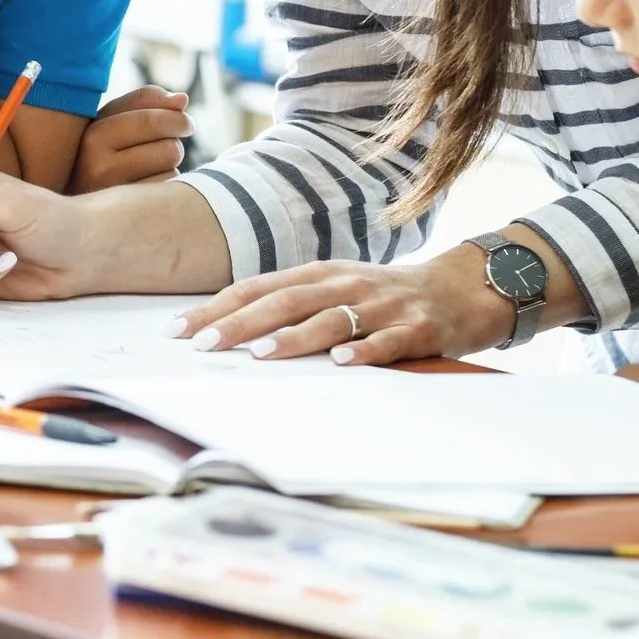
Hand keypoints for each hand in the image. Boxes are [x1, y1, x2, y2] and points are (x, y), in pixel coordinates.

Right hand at [69, 86, 191, 192]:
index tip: (184, 120)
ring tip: (151, 161)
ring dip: (170, 161)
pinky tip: (149, 182)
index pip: (150, 119)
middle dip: (175, 140)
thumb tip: (182, 99)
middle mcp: (98, 167)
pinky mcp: (130, 213)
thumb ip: (143, 102)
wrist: (73, 201)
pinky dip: (166, 181)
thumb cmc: (97, 150)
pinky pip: (168, 188)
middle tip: (172, 139)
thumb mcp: (109, 120)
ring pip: (171, 167)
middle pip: (168, 145)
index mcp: (92, 136)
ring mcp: (114, 194)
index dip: (176, 117)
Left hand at [168, 246, 515, 365]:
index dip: (217, 308)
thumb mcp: (334, 291)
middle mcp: (344, 284)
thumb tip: (224, 328)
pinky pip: (387, 341)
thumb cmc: (384, 297)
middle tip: (203, 345)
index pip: (257, 289)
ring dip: (292, 338)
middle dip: (239, 323)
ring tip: (258, 354)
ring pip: (330, 320)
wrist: (462, 290)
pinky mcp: (416, 328)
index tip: (176, 331)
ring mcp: (380, 305)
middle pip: (284, 302)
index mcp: (318, 275)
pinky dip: (364, 351)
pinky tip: (341, 363)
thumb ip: (289, 305)